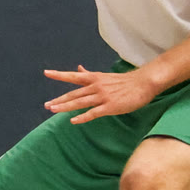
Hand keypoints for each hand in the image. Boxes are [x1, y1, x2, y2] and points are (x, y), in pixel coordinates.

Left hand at [43, 65, 161, 123]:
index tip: (46, 73)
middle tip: (46, 105)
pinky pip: (93, 113)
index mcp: (94, 78)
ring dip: (65, 107)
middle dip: (59, 99)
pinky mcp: (110, 106)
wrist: (143, 83)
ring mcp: (102, 96)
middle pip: (74, 93)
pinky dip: (82, 117)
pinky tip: (73, 120)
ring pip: (80, 102)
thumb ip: (89, 74)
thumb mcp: (104, 76)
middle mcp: (96, 86)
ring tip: (53, 110)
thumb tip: (79, 68)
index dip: (59, 75)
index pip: (73, 76)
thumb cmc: (125, 81)